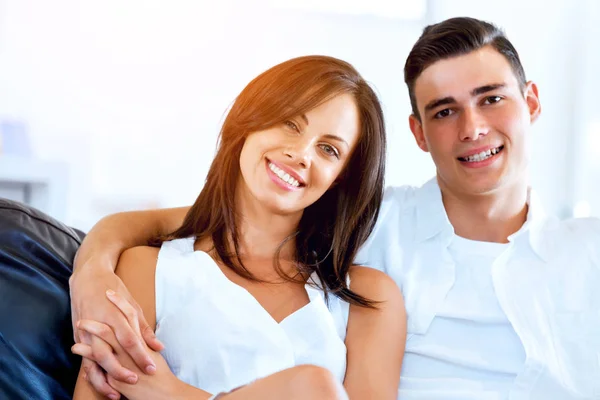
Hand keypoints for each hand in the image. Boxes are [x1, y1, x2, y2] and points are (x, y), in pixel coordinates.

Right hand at [69, 260, 163, 398]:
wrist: (87, 278)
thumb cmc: (113, 289)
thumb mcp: (132, 304)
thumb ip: (144, 328)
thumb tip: (158, 346)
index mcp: (114, 315)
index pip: (129, 339)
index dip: (140, 355)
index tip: (151, 367)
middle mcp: (97, 324)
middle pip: (109, 352)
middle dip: (122, 370)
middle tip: (137, 381)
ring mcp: (85, 331)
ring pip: (93, 360)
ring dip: (105, 378)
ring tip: (117, 393)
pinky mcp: (78, 337)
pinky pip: (84, 360)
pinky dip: (92, 374)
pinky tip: (102, 385)